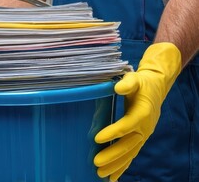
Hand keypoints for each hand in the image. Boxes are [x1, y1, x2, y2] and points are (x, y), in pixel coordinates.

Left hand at [93, 43, 181, 180]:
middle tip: (96, 163)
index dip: (113, 132)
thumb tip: (118, 87)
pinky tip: (112, 177)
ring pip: (130, 153)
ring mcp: (142, 135)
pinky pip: (132, 155)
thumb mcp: (135, 79)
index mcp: (142, 113)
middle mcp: (144, 127)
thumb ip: (128, 83)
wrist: (156, 89)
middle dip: (112, 155)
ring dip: (116, 165)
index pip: (127, 125)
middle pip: (128, 145)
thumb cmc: (142, 84)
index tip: (97, 138)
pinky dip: (123, 166)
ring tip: (101, 174)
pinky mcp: (139, 139)